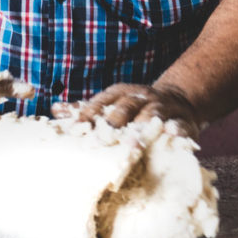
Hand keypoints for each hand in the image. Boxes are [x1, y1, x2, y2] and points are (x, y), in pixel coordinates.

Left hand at [51, 82, 201, 140]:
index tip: (74, 131)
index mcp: (120, 94)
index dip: (88, 116)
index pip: (100, 103)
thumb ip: (85, 109)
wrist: (177, 100)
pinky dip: (177, 132)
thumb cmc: (135, 107)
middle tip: (101, 139)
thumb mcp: (111, 103)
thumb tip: (55, 109)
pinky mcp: (183, 120)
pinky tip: (173, 138)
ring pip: (152, 117)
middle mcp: (140, 98)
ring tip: (134, 143)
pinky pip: (180, 126)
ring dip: (143, 129)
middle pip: (125, 108)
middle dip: (114, 122)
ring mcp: (162, 107)